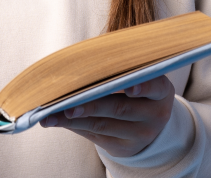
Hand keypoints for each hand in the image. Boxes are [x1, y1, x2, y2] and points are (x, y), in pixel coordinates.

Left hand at [41, 75, 175, 157]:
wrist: (146, 121)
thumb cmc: (133, 87)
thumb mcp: (136, 76)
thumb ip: (117, 69)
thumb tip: (79, 64)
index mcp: (161, 91)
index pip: (154, 87)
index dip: (143, 87)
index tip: (129, 87)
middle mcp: (155, 114)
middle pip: (120, 108)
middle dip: (91, 106)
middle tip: (67, 105)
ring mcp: (141, 134)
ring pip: (103, 125)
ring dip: (73, 119)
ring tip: (50, 115)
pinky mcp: (125, 146)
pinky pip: (96, 136)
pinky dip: (74, 127)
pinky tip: (56, 121)